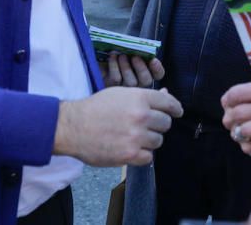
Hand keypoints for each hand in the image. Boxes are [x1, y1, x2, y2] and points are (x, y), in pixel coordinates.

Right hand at [53, 86, 182, 165]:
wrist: (73, 127)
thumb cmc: (95, 108)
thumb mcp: (120, 93)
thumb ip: (144, 96)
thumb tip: (166, 95)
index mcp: (139, 98)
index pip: (168, 102)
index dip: (175, 108)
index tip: (177, 112)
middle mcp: (141, 116)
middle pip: (166, 123)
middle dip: (158, 125)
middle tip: (146, 126)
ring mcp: (136, 136)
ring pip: (158, 141)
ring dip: (150, 140)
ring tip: (134, 137)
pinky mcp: (129, 154)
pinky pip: (148, 157)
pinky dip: (142, 155)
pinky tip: (131, 148)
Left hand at [100, 52, 164, 86]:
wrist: (99, 57)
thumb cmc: (118, 52)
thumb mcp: (129, 50)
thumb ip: (138, 51)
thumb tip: (143, 49)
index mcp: (146, 71)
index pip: (158, 74)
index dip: (157, 68)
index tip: (153, 60)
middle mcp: (138, 83)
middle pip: (146, 80)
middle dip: (141, 68)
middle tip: (135, 57)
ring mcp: (126, 87)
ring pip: (131, 81)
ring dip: (126, 67)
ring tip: (121, 55)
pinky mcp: (113, 87)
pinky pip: (116, 79)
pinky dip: (114, 66)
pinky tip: (112, 57)